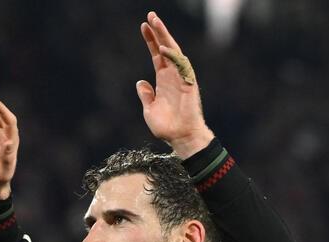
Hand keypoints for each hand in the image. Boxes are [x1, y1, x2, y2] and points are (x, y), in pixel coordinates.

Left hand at [136, 11, 214, 157]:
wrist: (181, 138)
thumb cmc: (167, 127)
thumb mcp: (149, 110)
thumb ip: (146, 95)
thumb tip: (141, 83)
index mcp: (163, 80)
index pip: (156, 55)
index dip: (150, 40)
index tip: (143, 26)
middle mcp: (172, 75)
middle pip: (165, 48)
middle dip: (158, 31)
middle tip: (150, 15)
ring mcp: (181, 78)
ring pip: (173, 51)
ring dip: (164, 36)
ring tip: (155, 22)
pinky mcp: (188, 83)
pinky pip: (180, 65)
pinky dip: (171, 56)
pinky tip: (161, 47)